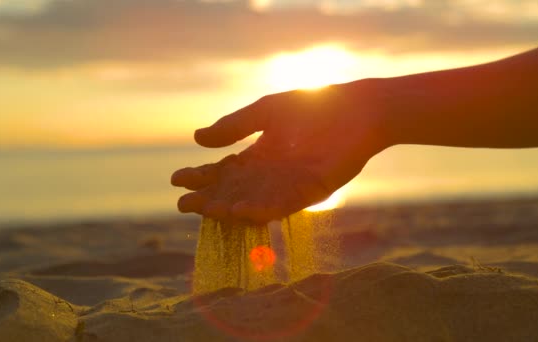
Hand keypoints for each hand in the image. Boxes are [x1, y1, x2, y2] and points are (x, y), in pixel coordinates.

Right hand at [171, 81, 389, 222]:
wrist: (360, 109)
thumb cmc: (315, 105)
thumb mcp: (267, 111)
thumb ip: (235, 126)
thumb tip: (196, 138)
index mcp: (260, 156)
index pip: (224, 171)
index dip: (201, 176)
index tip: (177, 178)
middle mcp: (272, 176)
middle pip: (234, 191)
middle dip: (209, 199)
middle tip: (183, 204)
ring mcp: (291, 186)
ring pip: (254, 202)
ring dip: (231, 208)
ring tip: (208, 209)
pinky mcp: (312, 192)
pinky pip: (284, 204)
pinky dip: (263, 209)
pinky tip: (242, 210)